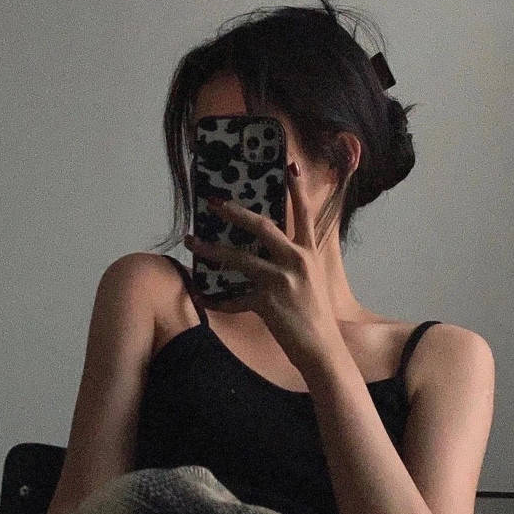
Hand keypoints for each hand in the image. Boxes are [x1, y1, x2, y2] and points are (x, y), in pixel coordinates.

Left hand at [183, 162, 340, 367]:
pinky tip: (201, 298)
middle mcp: (297, 261)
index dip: (297, 189)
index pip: (304, 214)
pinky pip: (235, 298)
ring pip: (239, 257)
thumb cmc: (315, 315)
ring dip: (211, 249)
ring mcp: (282, 280)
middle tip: (213, 201)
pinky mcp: (267, 302)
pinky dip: (217, 300)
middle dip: (235, 211)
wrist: (322, 348)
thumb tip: (271, 250)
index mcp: (309, 253)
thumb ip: (294, 261)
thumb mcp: (312, 280)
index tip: (288, 165)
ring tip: (191, 241)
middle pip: (262, 226)